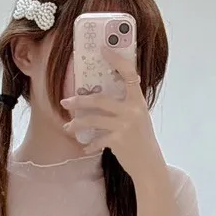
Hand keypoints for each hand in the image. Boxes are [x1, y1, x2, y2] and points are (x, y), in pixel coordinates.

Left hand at [61, 45, 164, 184]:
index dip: (117, 60)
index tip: (103, 50)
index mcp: (138, 101)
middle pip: (99, 100)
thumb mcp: (139, 118)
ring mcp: (125, 125)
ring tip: (68, 126)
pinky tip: (85, 147)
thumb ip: (126, 105)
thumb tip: (102, 96)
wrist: (149, 165)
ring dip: (77, 123)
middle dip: (79, 101)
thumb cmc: (141, 141)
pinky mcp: (118, 141)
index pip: (129, 74)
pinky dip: (89, 144)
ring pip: (93, 119)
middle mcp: (133, 110)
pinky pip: (97, 139)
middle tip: (65, 101)